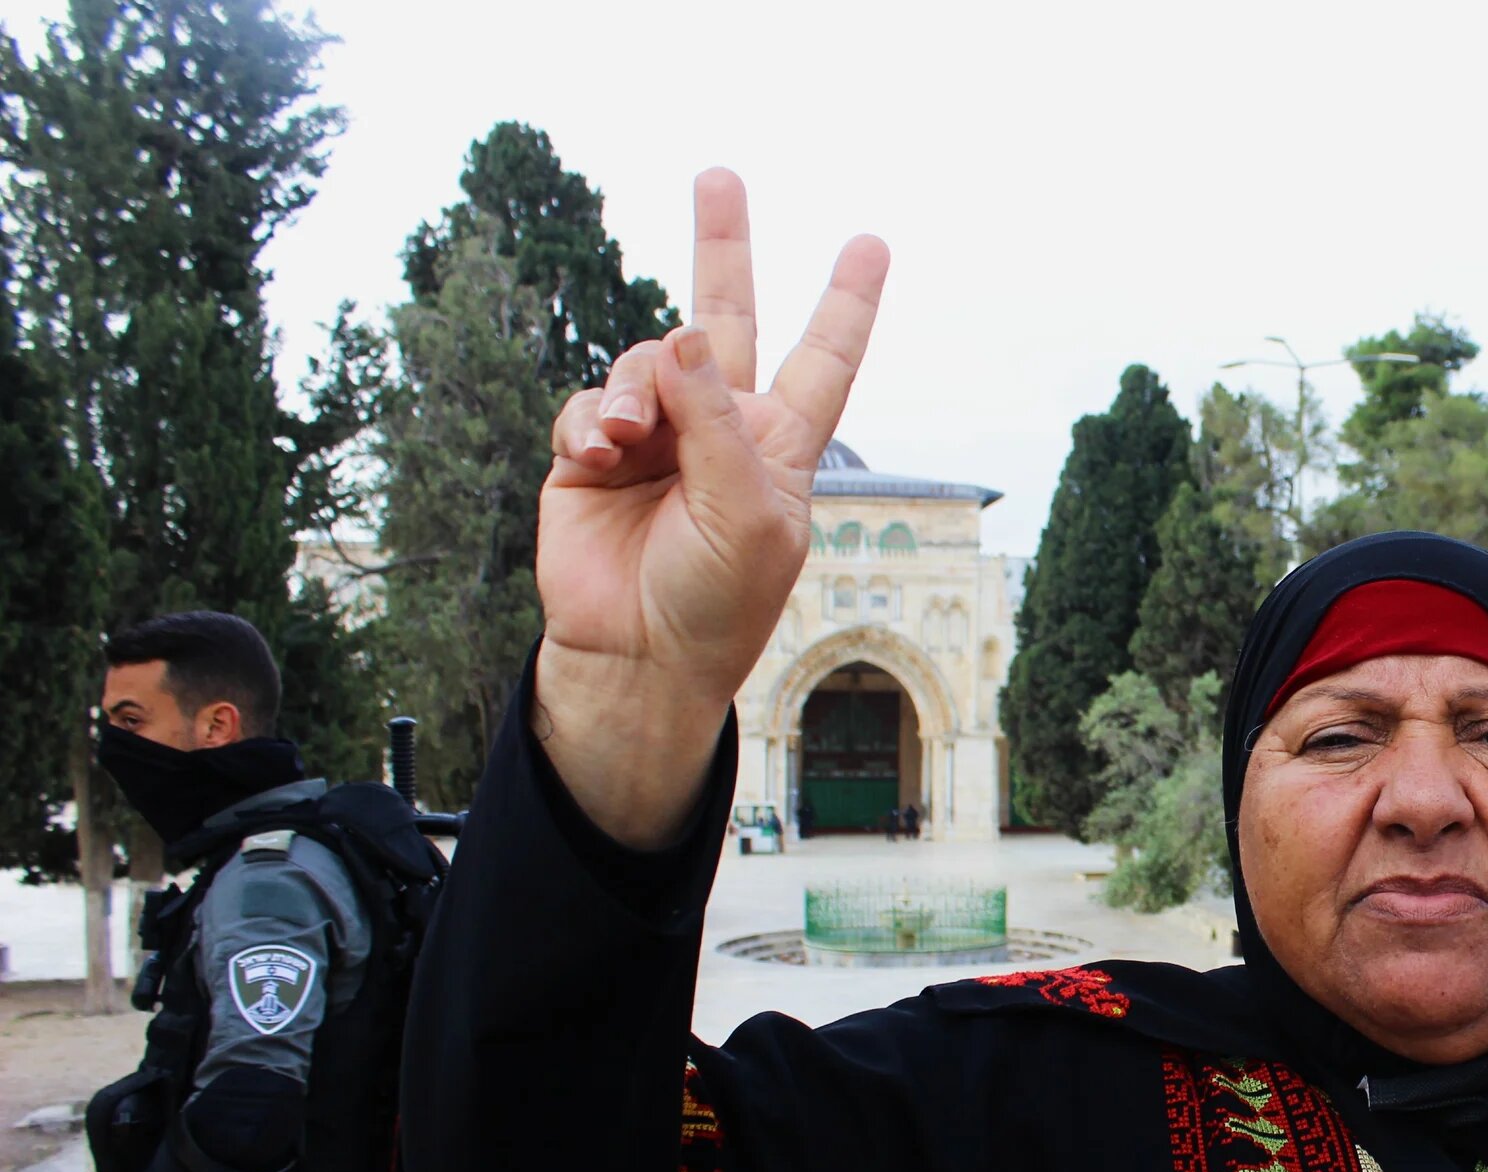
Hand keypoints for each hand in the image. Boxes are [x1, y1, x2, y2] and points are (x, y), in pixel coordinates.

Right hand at [534, 170, 889, 845]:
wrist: (638, 657)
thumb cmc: (717, 603)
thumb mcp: (747, 517)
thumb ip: (718, 425)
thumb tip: (682, 336)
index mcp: (782, 444)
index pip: (825, 358)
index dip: (848, 302)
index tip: (872, 243)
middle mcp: (722, 427)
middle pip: (726, 316)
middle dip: (721, 245)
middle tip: (719, 174)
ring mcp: (657, 435)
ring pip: (647, 362)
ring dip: (638, 389)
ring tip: (629, 440)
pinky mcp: (594, 454)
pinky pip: (590, 404)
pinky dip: (592, 420)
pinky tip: (599, 453)